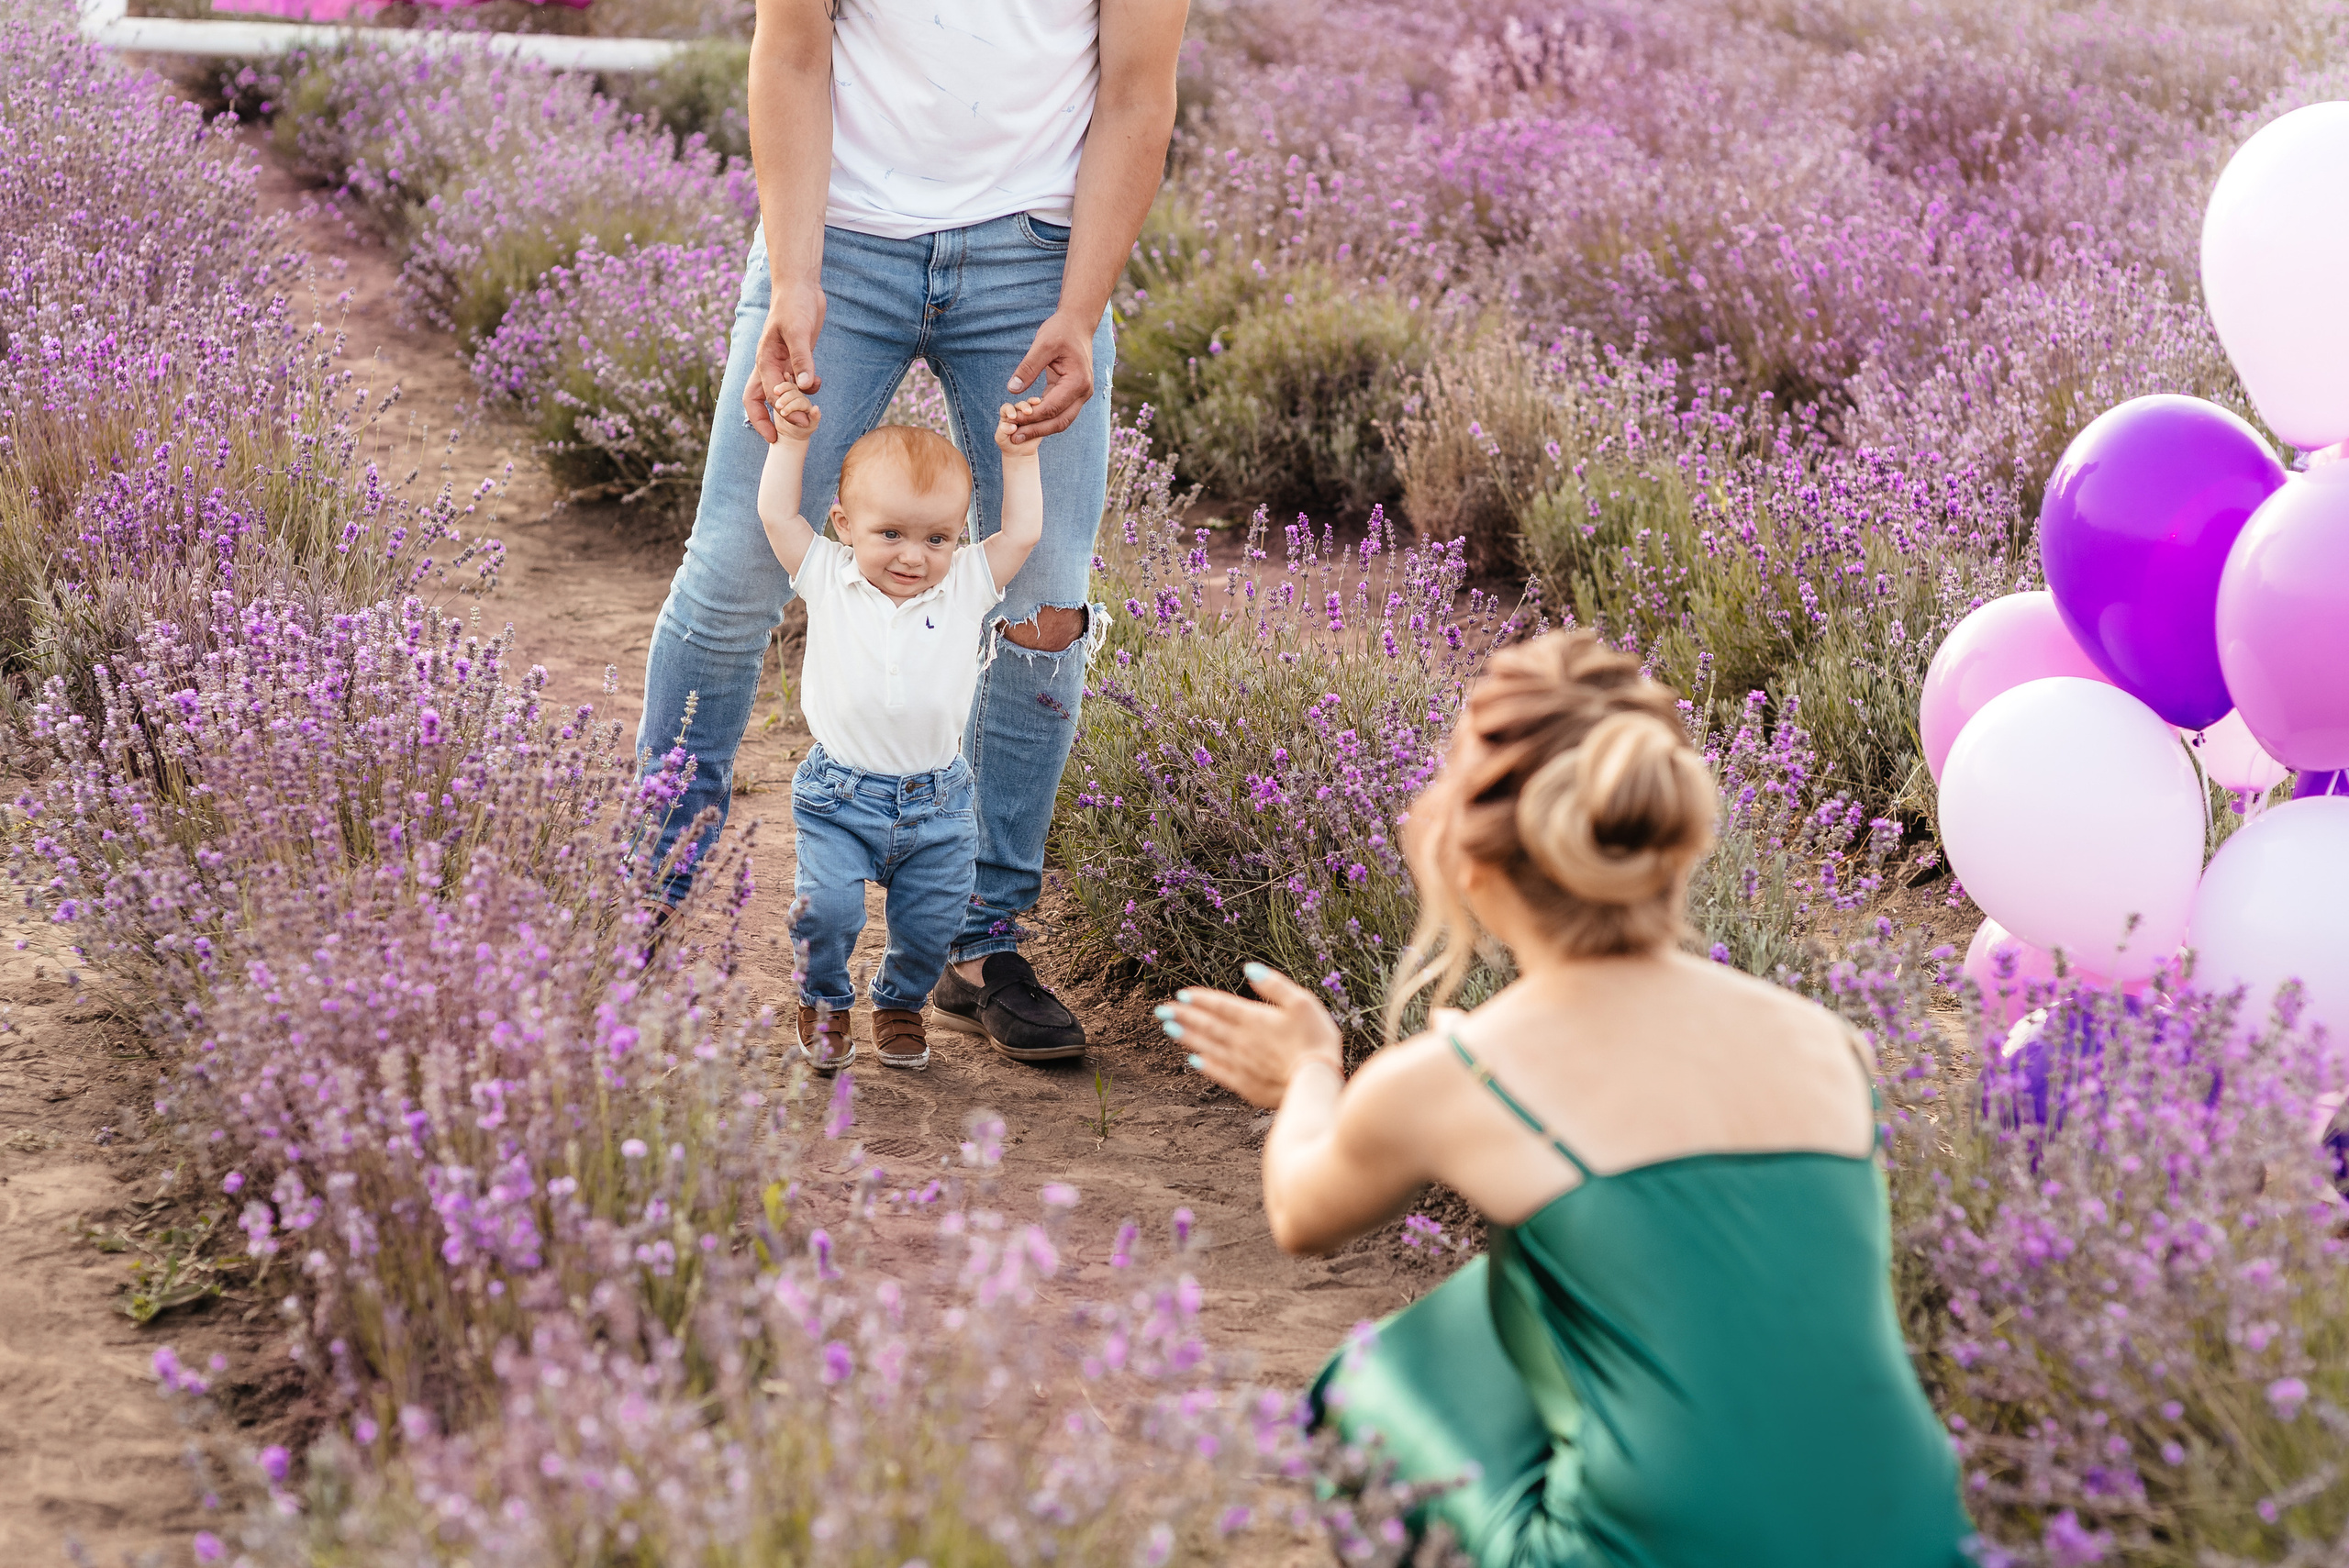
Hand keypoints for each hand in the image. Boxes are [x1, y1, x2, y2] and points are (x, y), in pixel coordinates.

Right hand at [745, 275, 825, 441]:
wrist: (801, 287)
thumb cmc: (794, 305)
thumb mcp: (798, 331)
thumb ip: (801, 359)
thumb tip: (804, 386)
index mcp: (764, 360)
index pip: (766, 395)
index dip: (779, 413)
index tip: (795, 424)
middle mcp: (769, 365)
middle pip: (758, 400)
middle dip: (766, 421)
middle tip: (779, 439)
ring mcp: (781, 363)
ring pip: (778, 393)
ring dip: (791, 405)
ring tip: (808, 414)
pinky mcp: (794, 359)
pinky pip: (795, 382)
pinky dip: (805, 388)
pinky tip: (817, 384)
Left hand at [995, 397, 1044, 453]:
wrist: (1020, 453)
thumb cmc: (1008, 444)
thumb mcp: (1001, 439)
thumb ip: (1003, 431)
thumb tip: (1011, 427)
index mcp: (1007, 414)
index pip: (1007, 407)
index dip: (1010, 410)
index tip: (1013, 416)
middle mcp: (1019, 412)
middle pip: (1021, 404)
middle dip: (1024, 406)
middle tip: (1028, 412)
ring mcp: (1030, 415)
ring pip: (1033, 407)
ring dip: (1036, 406)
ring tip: (1037, 411)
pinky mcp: (1040, 420)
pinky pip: (1043, 415)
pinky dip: (1045, 413)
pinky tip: (1047, 414)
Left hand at [1004, 309, 1097, 440]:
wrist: (1077, 324)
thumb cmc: (1061, 330)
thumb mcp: (1042, 344)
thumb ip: (1028, 368)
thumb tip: (1012, 389)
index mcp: (1078, 382)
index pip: (1052, 407)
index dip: (1031, 417)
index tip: (1011, 421)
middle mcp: (1083, 392)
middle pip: (1059, 421)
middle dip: (1036, 431)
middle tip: (1013, 437)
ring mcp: (1081, 395)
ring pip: (1061, 421)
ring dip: (1040, 429)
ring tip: (1018, 434)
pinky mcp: (1073, 393)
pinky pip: (1059, 412)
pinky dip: (1043, 419)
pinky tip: (1026, 421)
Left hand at [1159, 963, 1343, 1109]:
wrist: (1316, 1082)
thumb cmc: (1315, 1039)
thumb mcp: (1302, 1002)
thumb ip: (1274, 985)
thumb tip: (1249, 968)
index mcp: (1254, 1018)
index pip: (1221, 1005)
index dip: (1200, 999)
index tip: (1181, 995)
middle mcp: (1241, 1040)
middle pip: (1208, 1025)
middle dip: (1183, 1016)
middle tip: (1161, 1010)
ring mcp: (1240, 1064)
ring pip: (1207, 1047)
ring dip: (1187, 1037)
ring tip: (1169, 1029)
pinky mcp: (1245, 1085)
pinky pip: (1218, 1072)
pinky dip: (1205, 1065)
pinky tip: (1194, 1061)